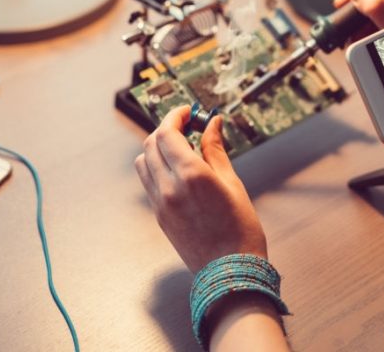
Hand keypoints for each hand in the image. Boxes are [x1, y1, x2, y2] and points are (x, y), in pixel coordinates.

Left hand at [135, 106, 267, 272]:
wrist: (229, 271)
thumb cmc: (239, 228)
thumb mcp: (232, 182)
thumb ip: (216, 149)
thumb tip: (212, 122)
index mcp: (190, 175)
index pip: (168, 133)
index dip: (176, 116)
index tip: (188, 111)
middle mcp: (169, 187)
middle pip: (152, 143)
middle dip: (167, 128)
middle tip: (187, 125)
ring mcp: (160, 202)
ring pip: (144, 161)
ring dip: (157, 147)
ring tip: (181, 148)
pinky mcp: (158, 215)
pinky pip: (148, 181)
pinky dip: (156, 166)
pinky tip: (177, 169)